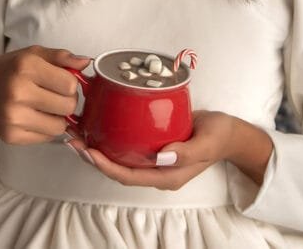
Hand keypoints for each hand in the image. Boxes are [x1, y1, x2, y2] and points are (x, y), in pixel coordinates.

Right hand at [0, 45, 90, 145]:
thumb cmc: (4, 72)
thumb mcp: (29, 55)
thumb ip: (60, 57)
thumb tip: (86, 62)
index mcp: (25, 66)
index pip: (70, 83)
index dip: (70, 83)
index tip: (60, 82)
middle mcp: (18, 91)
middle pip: (68, 106)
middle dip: (66, 101)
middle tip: (53, 95)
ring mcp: (14, 116)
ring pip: (60, 125)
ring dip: (57, 117)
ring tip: (43, 108)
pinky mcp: (12, 136)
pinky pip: (47, 137)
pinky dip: (45, 129)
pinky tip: (33, 117)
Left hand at [66, 110, 234, 190]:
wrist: (229, 134)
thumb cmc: (219, 137)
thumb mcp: (207, 142)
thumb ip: (187, 152)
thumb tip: (161, 156)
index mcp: (167, 176)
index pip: (129, 176)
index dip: (106, 167)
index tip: (88, 151)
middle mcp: (156, 171)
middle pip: (118, 170)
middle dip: (93, 158)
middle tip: (73, 140)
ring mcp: (154, 160)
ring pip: (119, 159)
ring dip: (97, 148)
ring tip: (77, 133)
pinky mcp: (153, 146)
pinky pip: (127, 147)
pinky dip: (110, 138)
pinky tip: (98, 125)